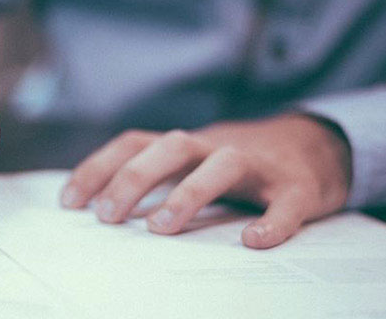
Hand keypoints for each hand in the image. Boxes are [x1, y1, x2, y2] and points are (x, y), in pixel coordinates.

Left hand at [61, 115, 350, 248]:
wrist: (316, 145)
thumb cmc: (240, 164)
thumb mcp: (193, 162)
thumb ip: (157, 177)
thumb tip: (101, 209)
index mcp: (188, 146)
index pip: (134, 143)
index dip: (99, 168)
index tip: (69, 202)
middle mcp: (217, 147)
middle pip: (172, 146)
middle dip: (134, 177)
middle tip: (107, 216)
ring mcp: (260, 165)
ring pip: (224, 164)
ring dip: (189, 192)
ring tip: (160, 228)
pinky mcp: (299, 187)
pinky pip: (288, 202)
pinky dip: (273, 221)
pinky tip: (254, 241)